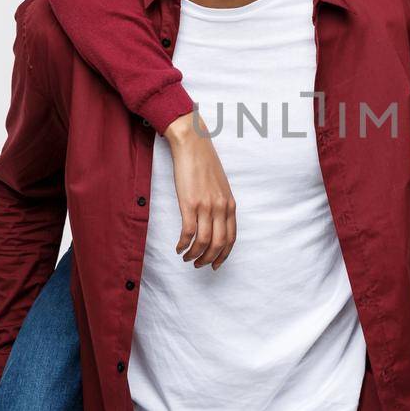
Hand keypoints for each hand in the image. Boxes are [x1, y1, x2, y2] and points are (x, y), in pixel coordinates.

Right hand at [164, 111, 236, 268]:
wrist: (192, 145)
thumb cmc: (204, 164)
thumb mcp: (220, 186)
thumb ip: (220, 204)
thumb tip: (216, 222)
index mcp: (230, 204)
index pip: (231, 238)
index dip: (224, 255)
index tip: (216, 264)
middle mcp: (221, 207)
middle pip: (219, 244)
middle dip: (209, 260)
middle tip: (198, 265)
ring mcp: (206, 206)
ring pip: (204, 242)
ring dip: (194, 255)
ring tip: (186, 258)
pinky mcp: (189, 203)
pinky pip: (188, 233)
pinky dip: (183, 245)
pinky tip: (178, 248)